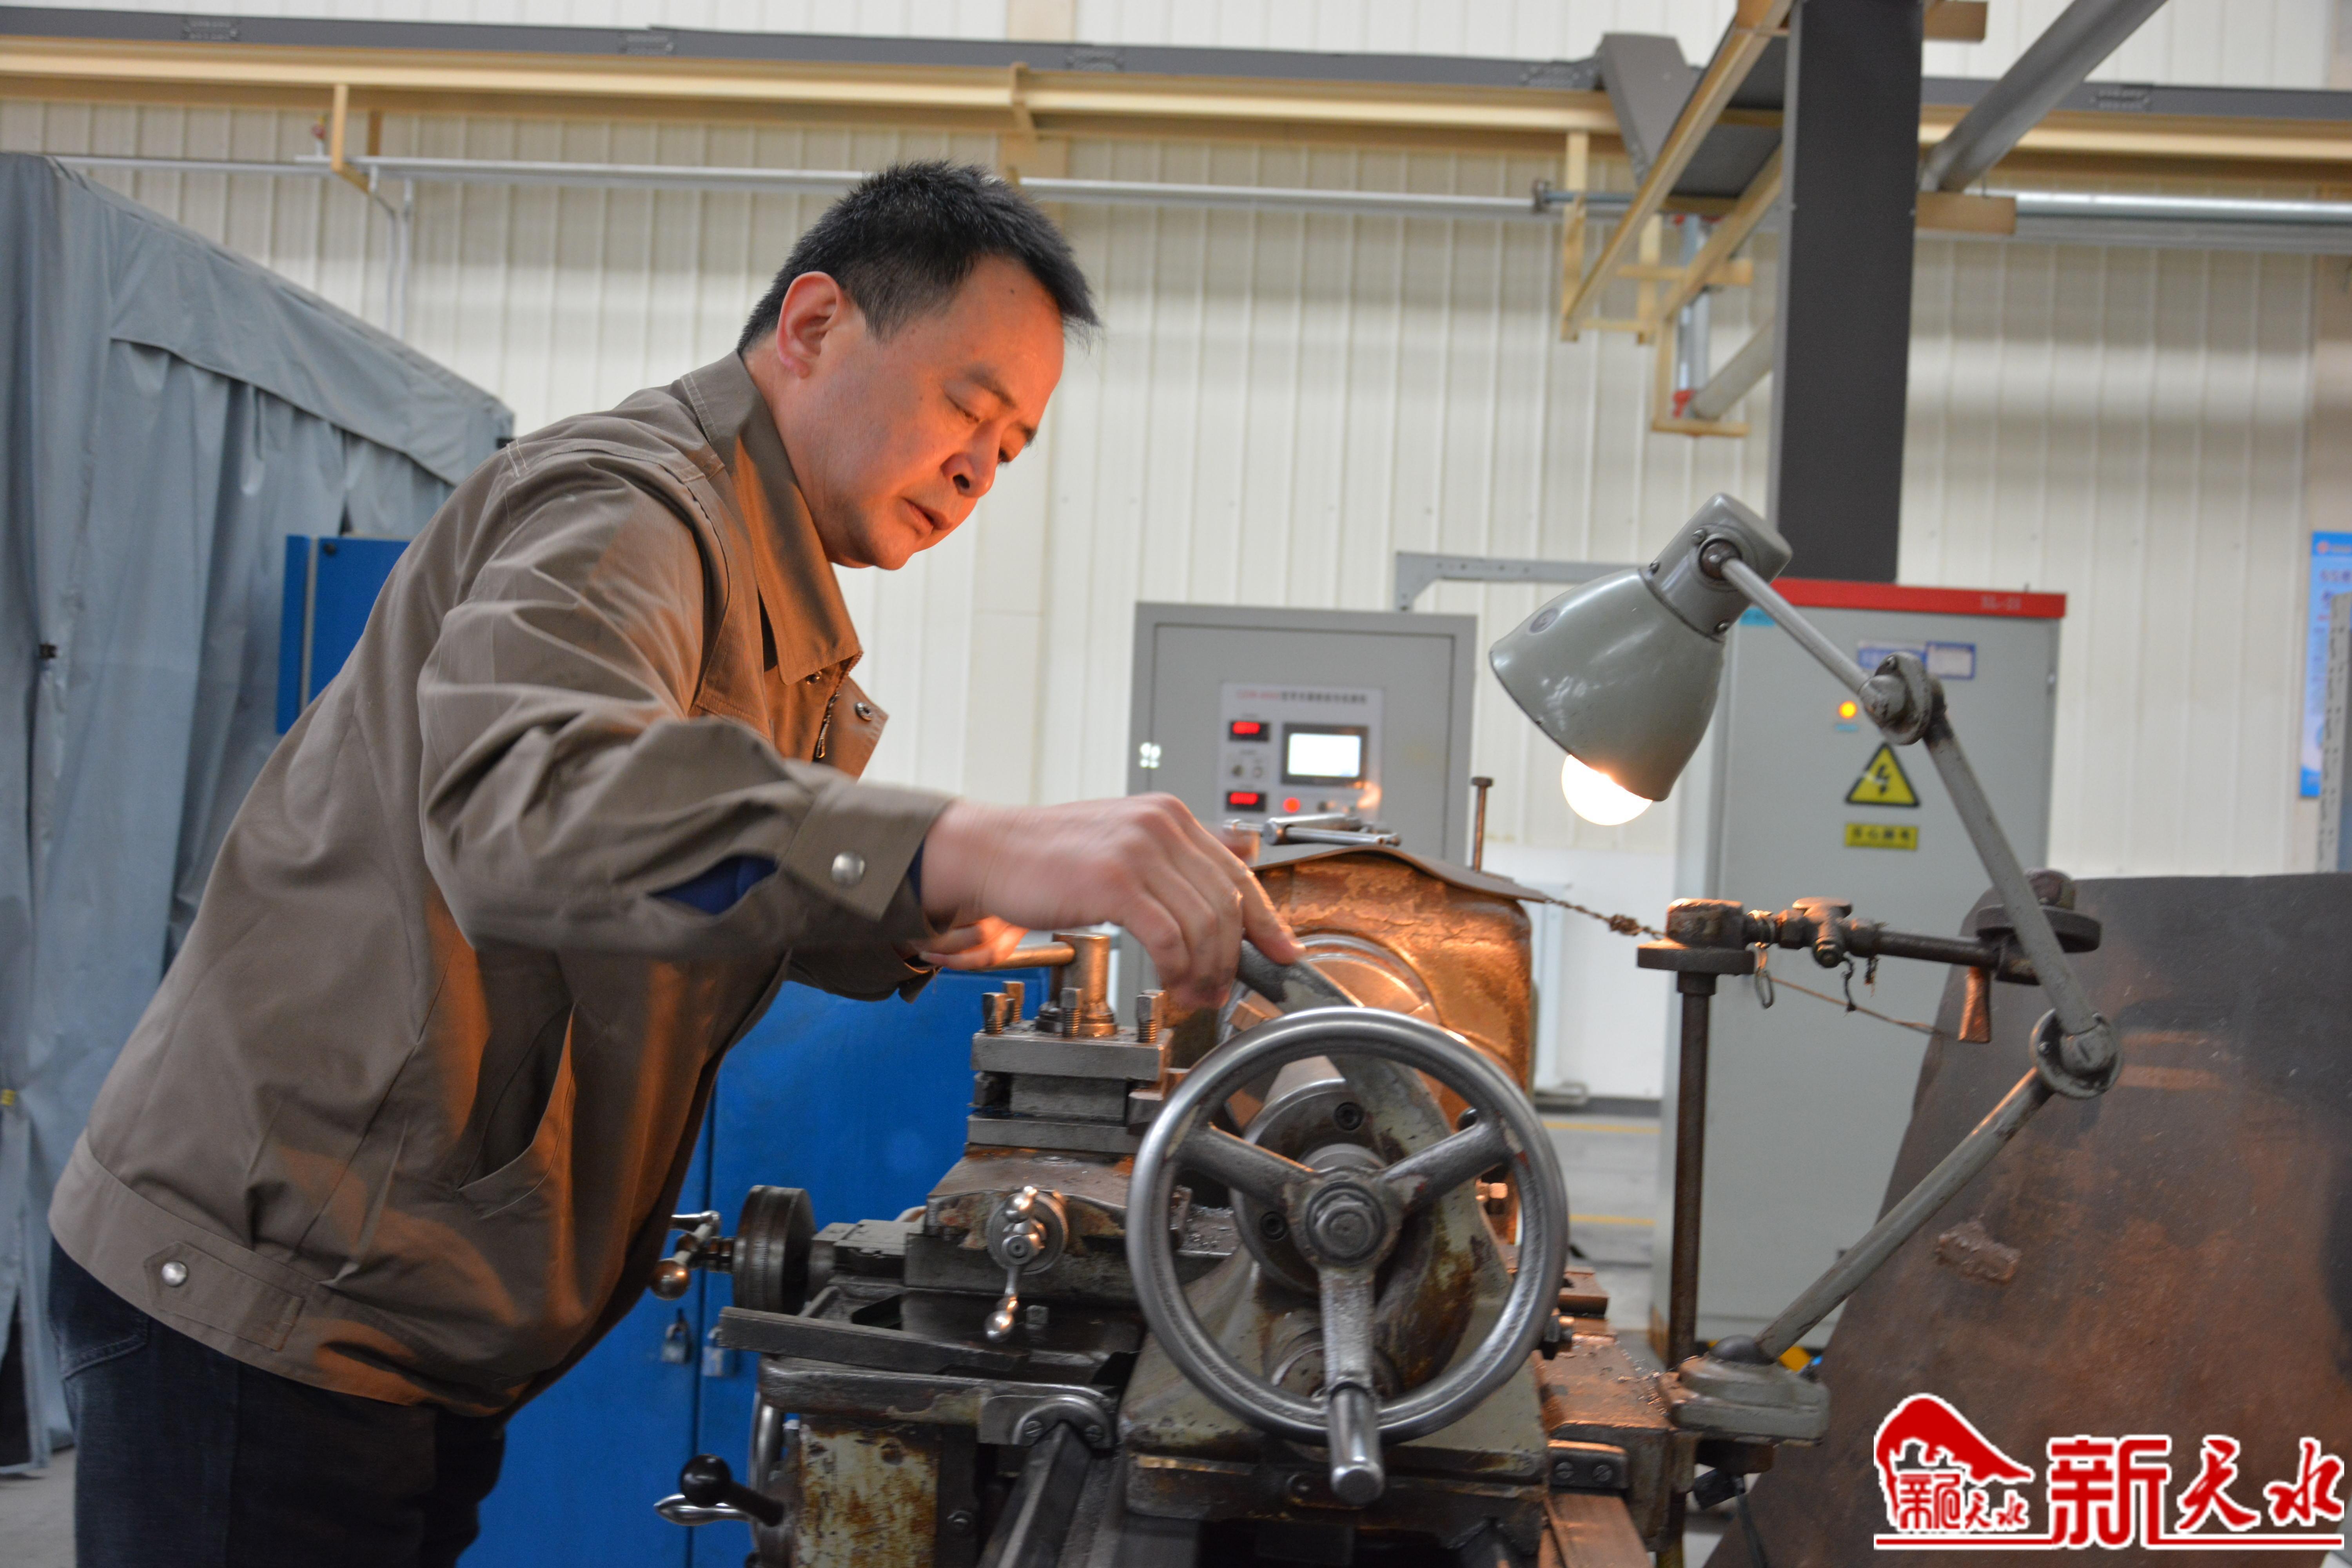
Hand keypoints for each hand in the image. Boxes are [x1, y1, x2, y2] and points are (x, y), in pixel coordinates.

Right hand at [919, 795, 1300, 1008]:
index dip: (1267, 919)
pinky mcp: (1115, 881)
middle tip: (1223, 990)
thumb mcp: (1121, 843)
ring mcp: (1139, 850)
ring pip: (1204, 923)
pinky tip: (1172, 983)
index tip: (1283, 951)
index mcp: (1168, 815)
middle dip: (1234, 958)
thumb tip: (1219, 890)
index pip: (1239, 870)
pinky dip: (1179, 968)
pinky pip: (1170, 936)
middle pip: (1227, 903)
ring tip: (1195, 994)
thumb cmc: (1047, 856)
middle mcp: (1161, 825)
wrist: (987, 852)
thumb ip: (1169, 861)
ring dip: (1207, 970)